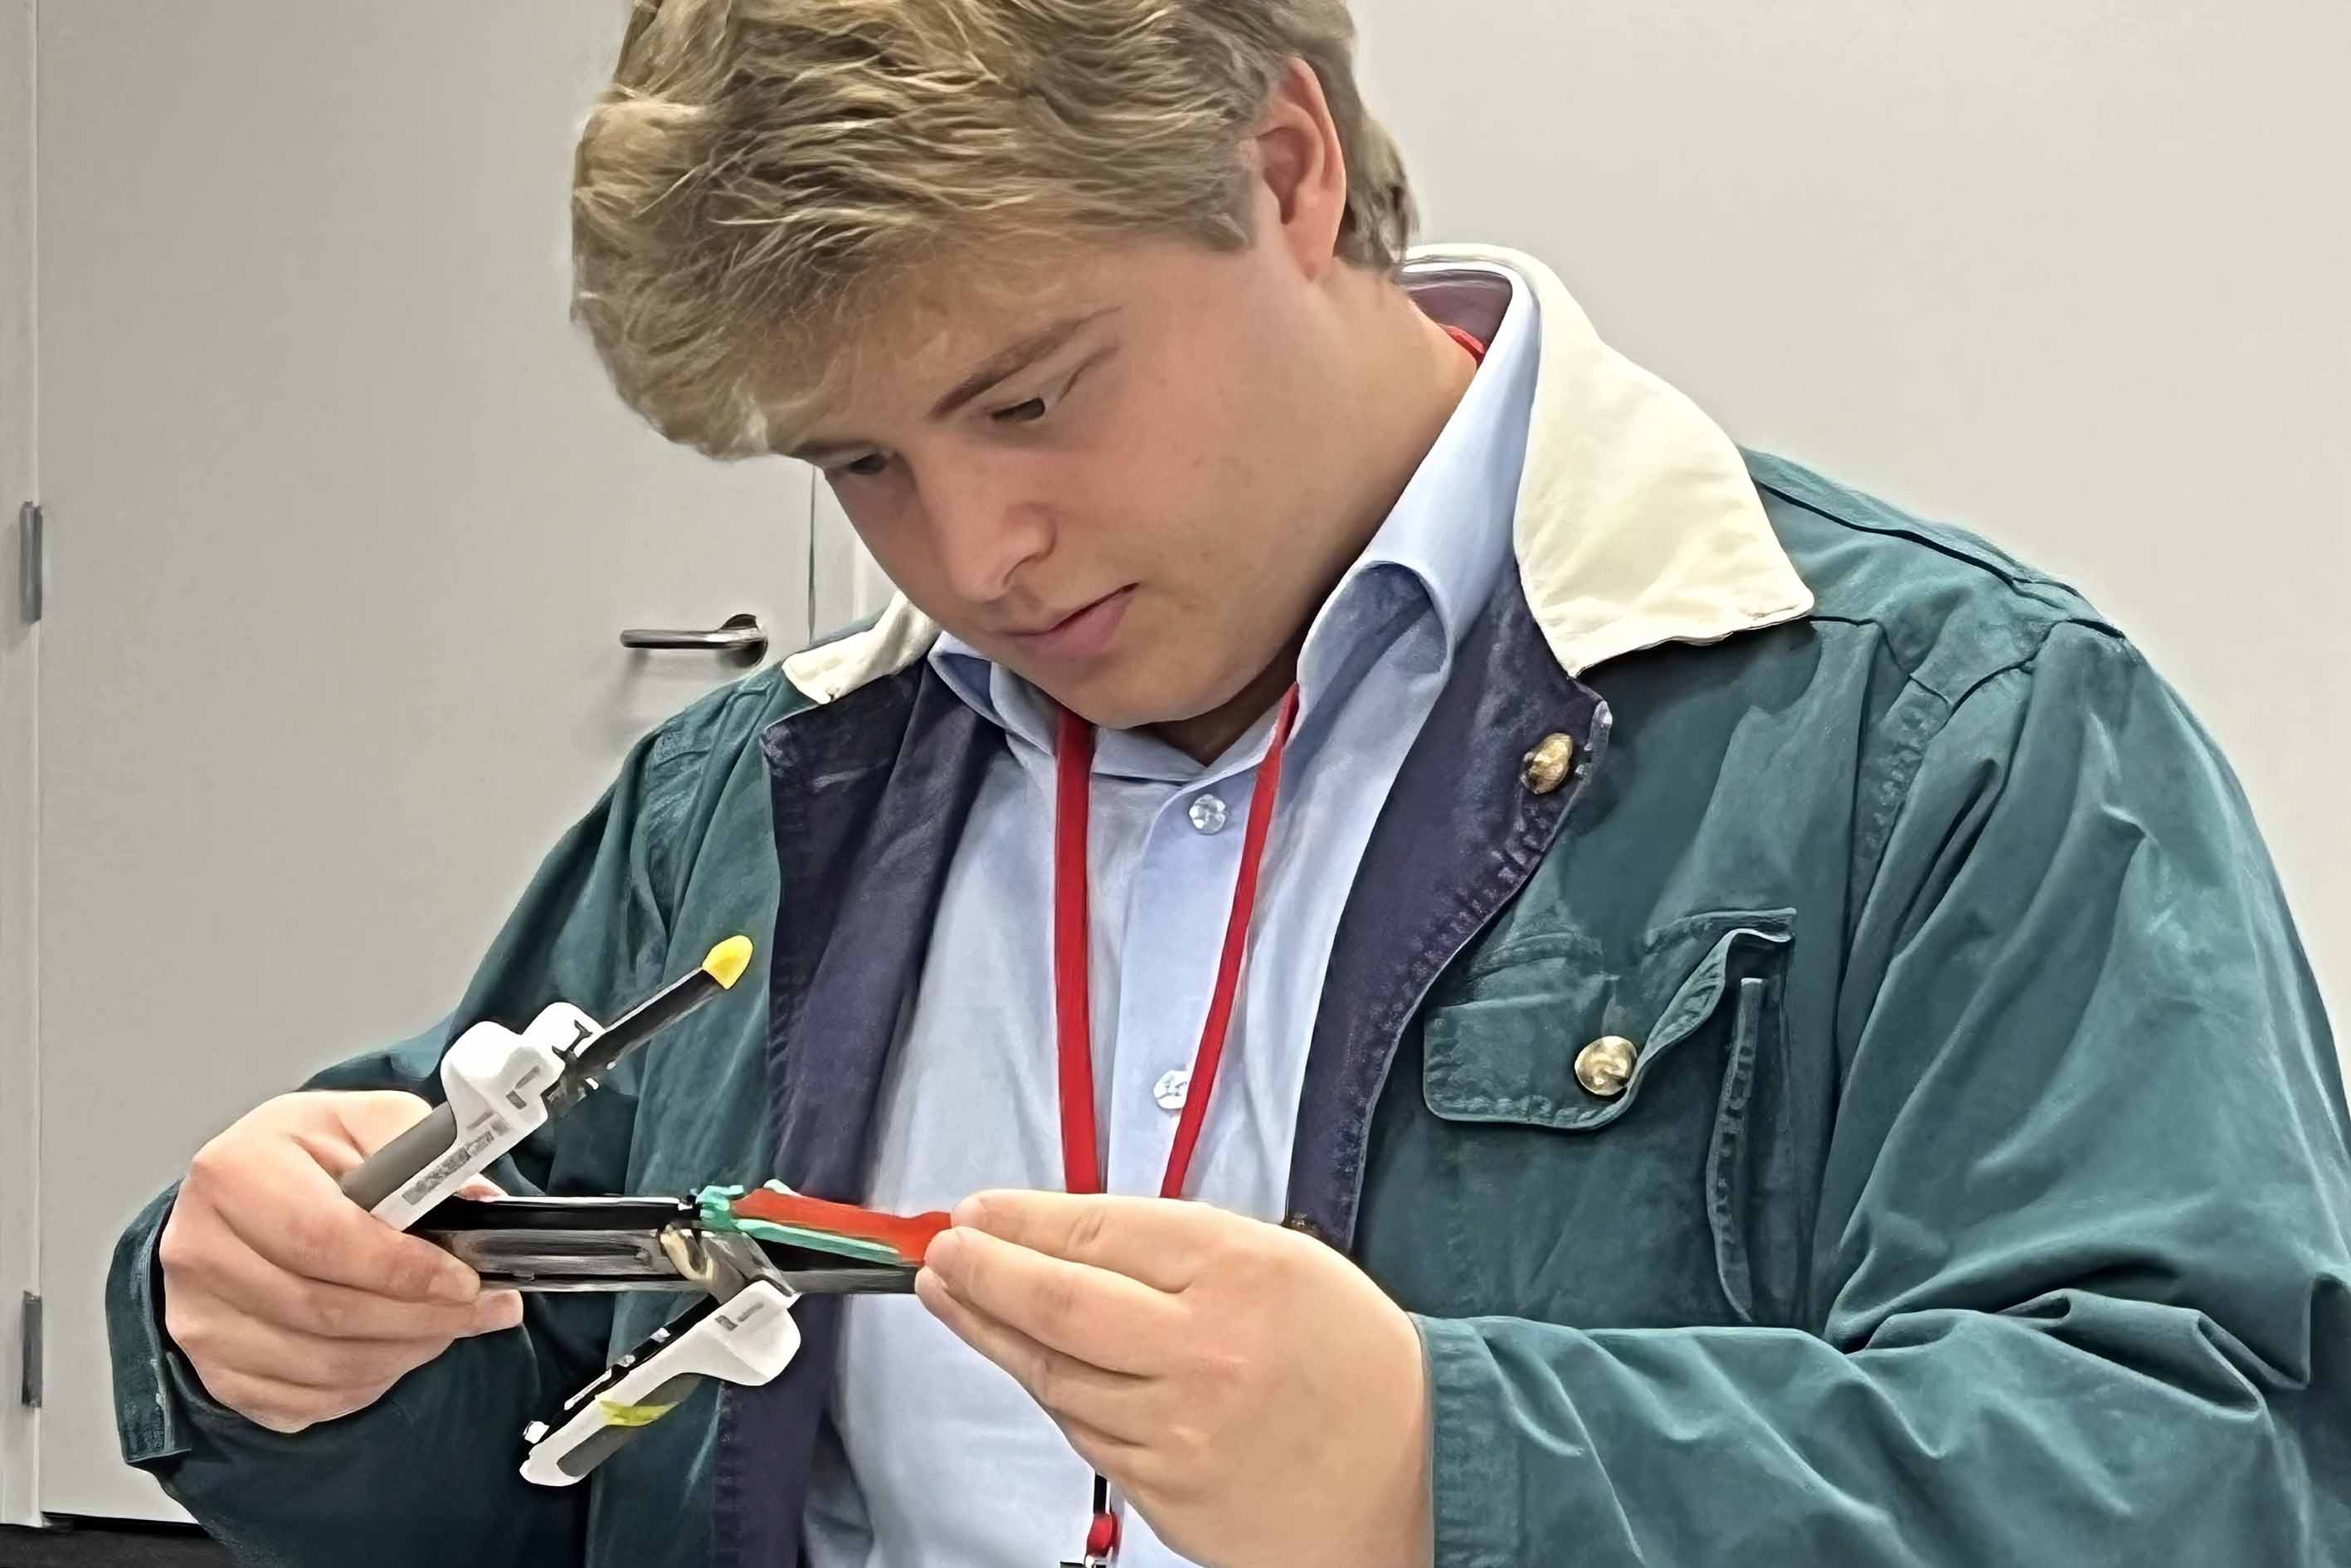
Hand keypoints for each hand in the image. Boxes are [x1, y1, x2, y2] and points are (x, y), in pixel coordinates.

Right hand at [158, 1090, 523, 1433]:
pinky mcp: (211, 1369)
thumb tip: (479, 1204)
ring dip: (402, 1354)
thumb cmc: (311, 1158)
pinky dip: (363, 1386)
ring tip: (451, 1326)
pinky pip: (300, 1402)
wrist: (249, 1195)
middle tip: (483, 1310)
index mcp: (233, 1172)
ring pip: (319, 1365)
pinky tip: (398, 1350)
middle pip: (323, 1310)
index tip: (464, 1279)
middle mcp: (198, 1249)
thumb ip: (423, 1151)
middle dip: (421, 1318)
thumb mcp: (368, 1120)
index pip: (322, 1238)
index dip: (402, 1268)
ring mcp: (197, 1318)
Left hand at [916, 1192, 1433, 1567]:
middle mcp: (1204, 1350)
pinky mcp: (1169, 1492)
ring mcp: (1181, 1429)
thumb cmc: (1352, 1360)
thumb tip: (1069, 1233)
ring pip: (1057, 1377)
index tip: (979, 1210)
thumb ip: (1178, 1245)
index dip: (1024, 1220)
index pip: (1099, 1232)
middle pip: (1056, 1304)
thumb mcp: (1282, 1260)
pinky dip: (1053, 1395)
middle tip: (941, 1251)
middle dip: (982, 1272)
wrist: (1416, 1471)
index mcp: (1238, 1272)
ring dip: (993, 1334)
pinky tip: (1030, 1366)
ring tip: (955, 1298)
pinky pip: (1087, 1434)